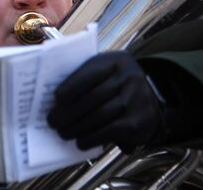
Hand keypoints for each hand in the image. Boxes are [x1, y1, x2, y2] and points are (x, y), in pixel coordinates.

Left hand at [47, 52, 164, 152]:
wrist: (150, 105)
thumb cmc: (117, 87)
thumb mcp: (106, 73)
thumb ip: (85, 77)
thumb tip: (55, 98)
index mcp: (116, 60)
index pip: (90, 73)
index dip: (70, 87)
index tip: (55, 99)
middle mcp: (129, 77)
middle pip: (92, 97)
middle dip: (68, 112)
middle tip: (53, 121)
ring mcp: (136, 99)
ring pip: (99, 115)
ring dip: (77, 127)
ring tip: (63, 132)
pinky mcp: (137, 122)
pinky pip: (109, 131)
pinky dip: (91, 138)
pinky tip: (81, 141)